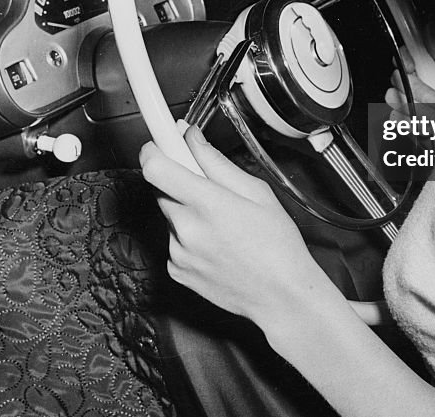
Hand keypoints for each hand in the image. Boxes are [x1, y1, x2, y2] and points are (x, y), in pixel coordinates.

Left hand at [139, 125, 336, 326]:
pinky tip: (216, 244)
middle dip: (178, 180)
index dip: (153, 149)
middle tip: (207, 187)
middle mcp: (186, 229)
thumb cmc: (277, 246)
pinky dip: (188, 237)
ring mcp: (178, 253)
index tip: (159, 142)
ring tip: (221, 224)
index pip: (155, 167)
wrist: (281, 297)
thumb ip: (216, 162)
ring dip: (186, 211)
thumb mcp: (256, 192)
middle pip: (161, 188)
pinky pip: (174, 240)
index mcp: (207, 203)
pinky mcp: (176, 270)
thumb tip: (191, 138)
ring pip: (170, 214)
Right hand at [385, 24, 434, 114]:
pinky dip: (406, 122)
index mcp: (431, 70)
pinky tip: (423, 126)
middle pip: (397, 78)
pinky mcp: (410, 123)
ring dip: (414, 109)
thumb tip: (430, 25)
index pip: (405, 57)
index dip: (405, 61)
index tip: (412, 67)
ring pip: (393, 98)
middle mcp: (420, 85)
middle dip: (416, 91)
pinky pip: (394, 118)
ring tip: (433, 117)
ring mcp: (413, 104)